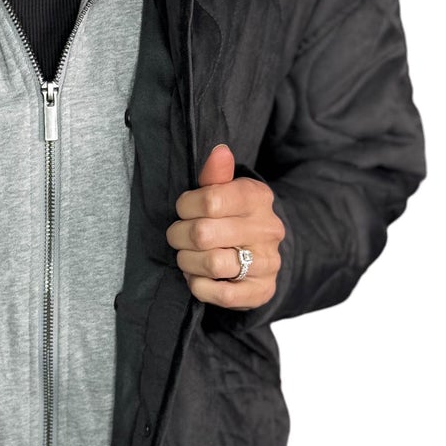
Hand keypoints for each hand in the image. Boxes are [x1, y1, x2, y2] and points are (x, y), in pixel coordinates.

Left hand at [166, 143, 283, 310]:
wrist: (260, 254)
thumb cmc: (232, 218)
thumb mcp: (225, 192)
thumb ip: (216, 174)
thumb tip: (219, 151)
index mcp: (258, 198)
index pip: (210, 200)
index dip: (185, 207)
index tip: (183, 211)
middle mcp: (268, 229)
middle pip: (204, 234)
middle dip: (179, 236)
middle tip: (177, 237)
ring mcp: (267, 262)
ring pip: (212, 264)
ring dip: (188, 262)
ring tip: (187, 257)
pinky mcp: (261, 290)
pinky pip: (221, 294)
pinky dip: (200, 286)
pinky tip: (198, 277)